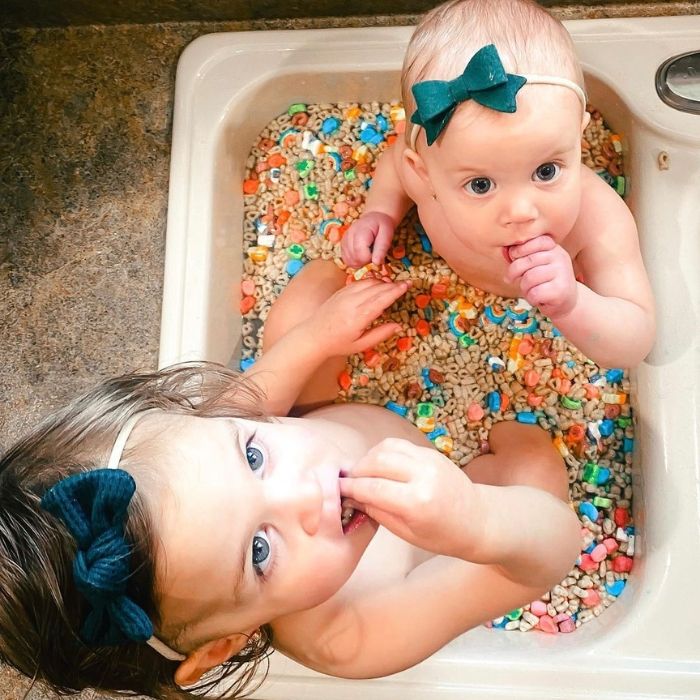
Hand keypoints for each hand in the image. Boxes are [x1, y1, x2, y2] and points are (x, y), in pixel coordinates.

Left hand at [303, 278, 408, 356]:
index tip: (407, 285)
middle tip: (406, 283)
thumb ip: (380, 334)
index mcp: (359, 317)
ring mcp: (345, 295)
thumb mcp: (361, 345)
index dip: (395, 291)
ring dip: (383, 282)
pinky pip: (359, 282)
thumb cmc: (338, 344)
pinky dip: (371, 281)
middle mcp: (352, 303)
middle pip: (377, 288)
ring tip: (394, 285)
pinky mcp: (341, 292)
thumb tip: (398, 326)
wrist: (314, 336)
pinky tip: (378, 285)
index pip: (382, 299)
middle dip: (393, 285)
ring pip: (368, 283)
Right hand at [339, 438, 482, 559]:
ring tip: (362, 474)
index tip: (338, 491)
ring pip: (386, 448)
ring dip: (368, 458)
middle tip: (348, 482)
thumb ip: (379, 513)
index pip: (373, 488)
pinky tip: (379, 466)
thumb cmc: (444, 536)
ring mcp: (428, 459)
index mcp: (417, 502)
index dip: (351, 488)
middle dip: (357, 471)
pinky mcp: (431, 452)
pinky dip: (383, 452)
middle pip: (376, 462)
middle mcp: (423, 475)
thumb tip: (354, 498)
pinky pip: (399, 445)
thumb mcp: (408, 534)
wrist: (479, 520)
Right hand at [341, 211, 395, 267]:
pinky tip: (362, 254)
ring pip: (349, 262)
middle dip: (366, 261)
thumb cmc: (382, 226)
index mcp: (360, 233)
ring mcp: (344, 241)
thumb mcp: (387, 235)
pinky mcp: (342, 245)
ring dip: (360, 262)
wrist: (374, 217)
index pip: (361, 256)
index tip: (376, 253)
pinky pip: (347, 260)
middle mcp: (349, 236)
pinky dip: (355, 261)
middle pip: (355, 260)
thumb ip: (382, 249)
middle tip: (373, 252)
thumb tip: (376, 263)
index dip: (370, 259)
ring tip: (368, 252)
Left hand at [504, 235, 577, 318]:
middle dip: (513, 272)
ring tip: (530, 290)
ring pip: (529, 278)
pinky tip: (537, 298)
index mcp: (553, 248)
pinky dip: (531, 298)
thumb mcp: (533, 265)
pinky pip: (535, 293)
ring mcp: (562, 273)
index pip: (533, 241)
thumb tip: (504, 251)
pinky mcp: (561, 290)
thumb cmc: (544, 282)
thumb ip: (520, 256)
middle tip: (511, 279)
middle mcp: (560, 257)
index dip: (517, 251)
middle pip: (527, 261)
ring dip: (524, 288)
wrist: (566, 302)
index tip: (514, 259)